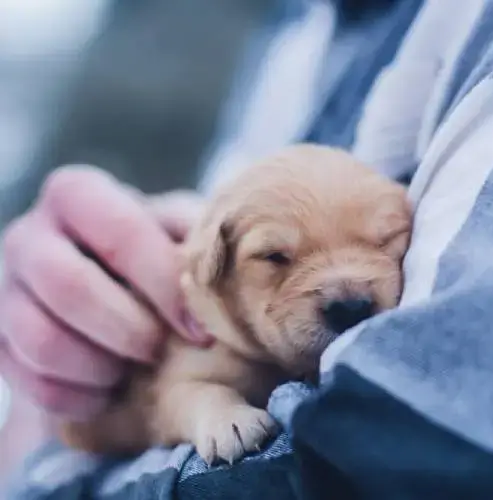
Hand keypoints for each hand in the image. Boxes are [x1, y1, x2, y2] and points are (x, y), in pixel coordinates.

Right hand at [0, 166, 209, 418]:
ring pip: (40, 338)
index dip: (164, 286)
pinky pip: (29, 380)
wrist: (106, 283)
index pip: (120, 233)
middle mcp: (30, 235)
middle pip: (67, 284)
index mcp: (78, 195)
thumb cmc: (152, 254)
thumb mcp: (177, 231)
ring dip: (100, 365)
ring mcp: (8, 289)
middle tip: (158, 349)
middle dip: (126, 328)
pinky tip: (109, 389)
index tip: (201, 331)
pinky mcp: (0, 340)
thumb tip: (229, 264)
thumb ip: (195, 237)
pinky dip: (77, 396)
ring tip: (133, 369)